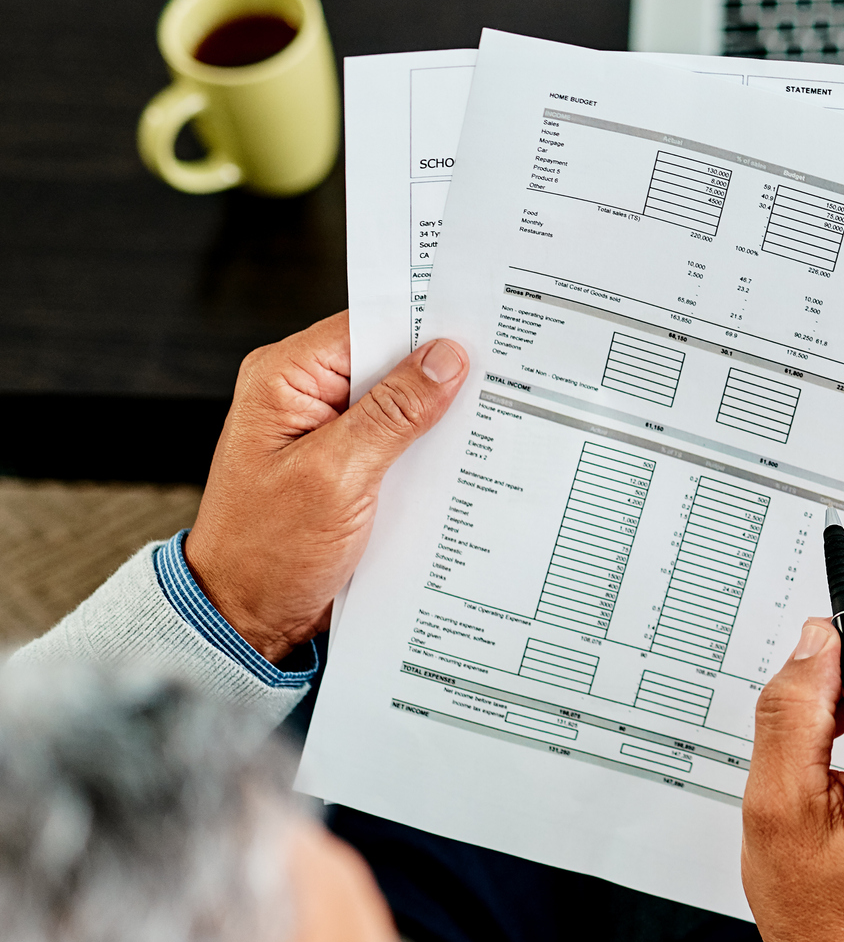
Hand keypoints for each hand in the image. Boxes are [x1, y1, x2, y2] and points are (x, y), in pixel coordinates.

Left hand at [186, 312, 468, 660]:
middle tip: (497, 379)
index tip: (480, 332)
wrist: (248, 616)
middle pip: (388, 360)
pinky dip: (428, 449)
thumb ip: (393, 414)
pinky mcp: (348, 464)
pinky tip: (459, 460)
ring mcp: (328, 431)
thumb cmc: (266, 551)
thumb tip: (444, 359)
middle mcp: (304, 395)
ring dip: (437, 417)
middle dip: (439, 373)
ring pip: (400, 402)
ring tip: (484, 422)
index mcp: (285, 378)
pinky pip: (398, 440)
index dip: (424, 325)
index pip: (367, 325)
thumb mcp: (336, 476)